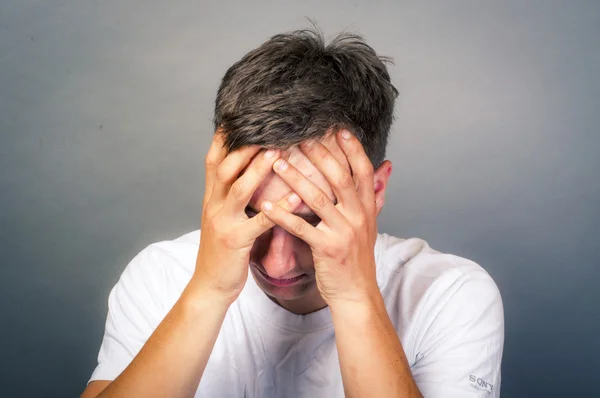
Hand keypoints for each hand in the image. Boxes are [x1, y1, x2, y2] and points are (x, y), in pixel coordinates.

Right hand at [191, 130, 295, 303]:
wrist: (210, 286)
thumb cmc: (223, 250)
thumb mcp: (221, 218)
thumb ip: (230, 195)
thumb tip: (245, 171)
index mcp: (211, 198)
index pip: (213, 160)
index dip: (224, 138)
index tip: (239, 116)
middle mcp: (213, 206)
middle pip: (225, 168)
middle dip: (243, 146)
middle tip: (266, 126)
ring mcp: (222, 223)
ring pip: (239, 189)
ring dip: (257, 169)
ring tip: (277, 151)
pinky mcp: (235, 242)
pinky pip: (260, 222)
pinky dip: (279, 208)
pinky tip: (296, 196)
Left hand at [260, 129, 380, 305]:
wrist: (356, 293)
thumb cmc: (356, 257)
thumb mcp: (370, 224)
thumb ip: (374, 193)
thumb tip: (386, 165)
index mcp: (367, 208)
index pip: (363, 171)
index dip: (353, 149)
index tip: (338, 129)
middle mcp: (358, 216)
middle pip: (339, 178)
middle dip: (319, 155)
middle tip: (299, 137)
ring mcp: (344, 232)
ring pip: (318, 198)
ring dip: (295, 178)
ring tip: (276, 162)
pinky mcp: (327, 248)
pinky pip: (301, 228)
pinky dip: (282, 215)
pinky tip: (266, 204)